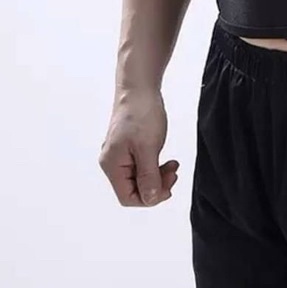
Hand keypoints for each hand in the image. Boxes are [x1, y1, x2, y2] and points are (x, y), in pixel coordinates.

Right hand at [99, 88, 178, 206]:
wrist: (140, 87)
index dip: (149, 198)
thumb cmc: (141, 113)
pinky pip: (142, 165)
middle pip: (134, 189)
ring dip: (158, 175)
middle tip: (173, 172)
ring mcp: (121, 154)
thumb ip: (149, 176)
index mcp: (113, 165)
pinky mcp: (129, 146)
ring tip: (172, 165)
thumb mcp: (148, 148)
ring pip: (139, 177)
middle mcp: (113, 162)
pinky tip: (165, 159)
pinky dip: (155, 165)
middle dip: (156, 185)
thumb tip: (150, 199)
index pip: (128, 197)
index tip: (168, 187)